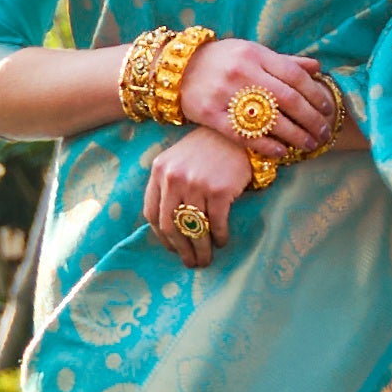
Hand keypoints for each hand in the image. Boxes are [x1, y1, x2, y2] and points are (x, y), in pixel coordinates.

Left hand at [144, 127, 252, 267]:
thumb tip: (171, 222)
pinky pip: (216, 223)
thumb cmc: (211, 147)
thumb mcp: (180, 159)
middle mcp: (173, 178)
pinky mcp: (218, 190)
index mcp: (159, 171)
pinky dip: (218, 236)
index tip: (172, 248)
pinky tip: (222, 241)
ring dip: (200, 249)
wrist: (239, 128)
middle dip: (181, 249)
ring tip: (206, 259)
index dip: (161, 236)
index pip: (152, 213)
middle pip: (171, 225)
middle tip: (190, 263)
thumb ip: (170, 184)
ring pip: (193, 228)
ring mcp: (195, 184)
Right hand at [179, 35, 347, 159]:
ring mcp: (225, 95)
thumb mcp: (251, 52)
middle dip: (311, 119)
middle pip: (287, 99)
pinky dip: (266, 145)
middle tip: (324, 132)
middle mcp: (243, 73)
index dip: (315, 95)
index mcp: (256, 54)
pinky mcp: (210, 115)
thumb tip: (316, 68)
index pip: (295, 76)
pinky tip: (281, 152)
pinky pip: (243, 134)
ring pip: (269, 119)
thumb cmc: (221, 60)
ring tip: (309, 145)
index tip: (327, 109)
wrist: (175, 69)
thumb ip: (283, 62)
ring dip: (295, 135)